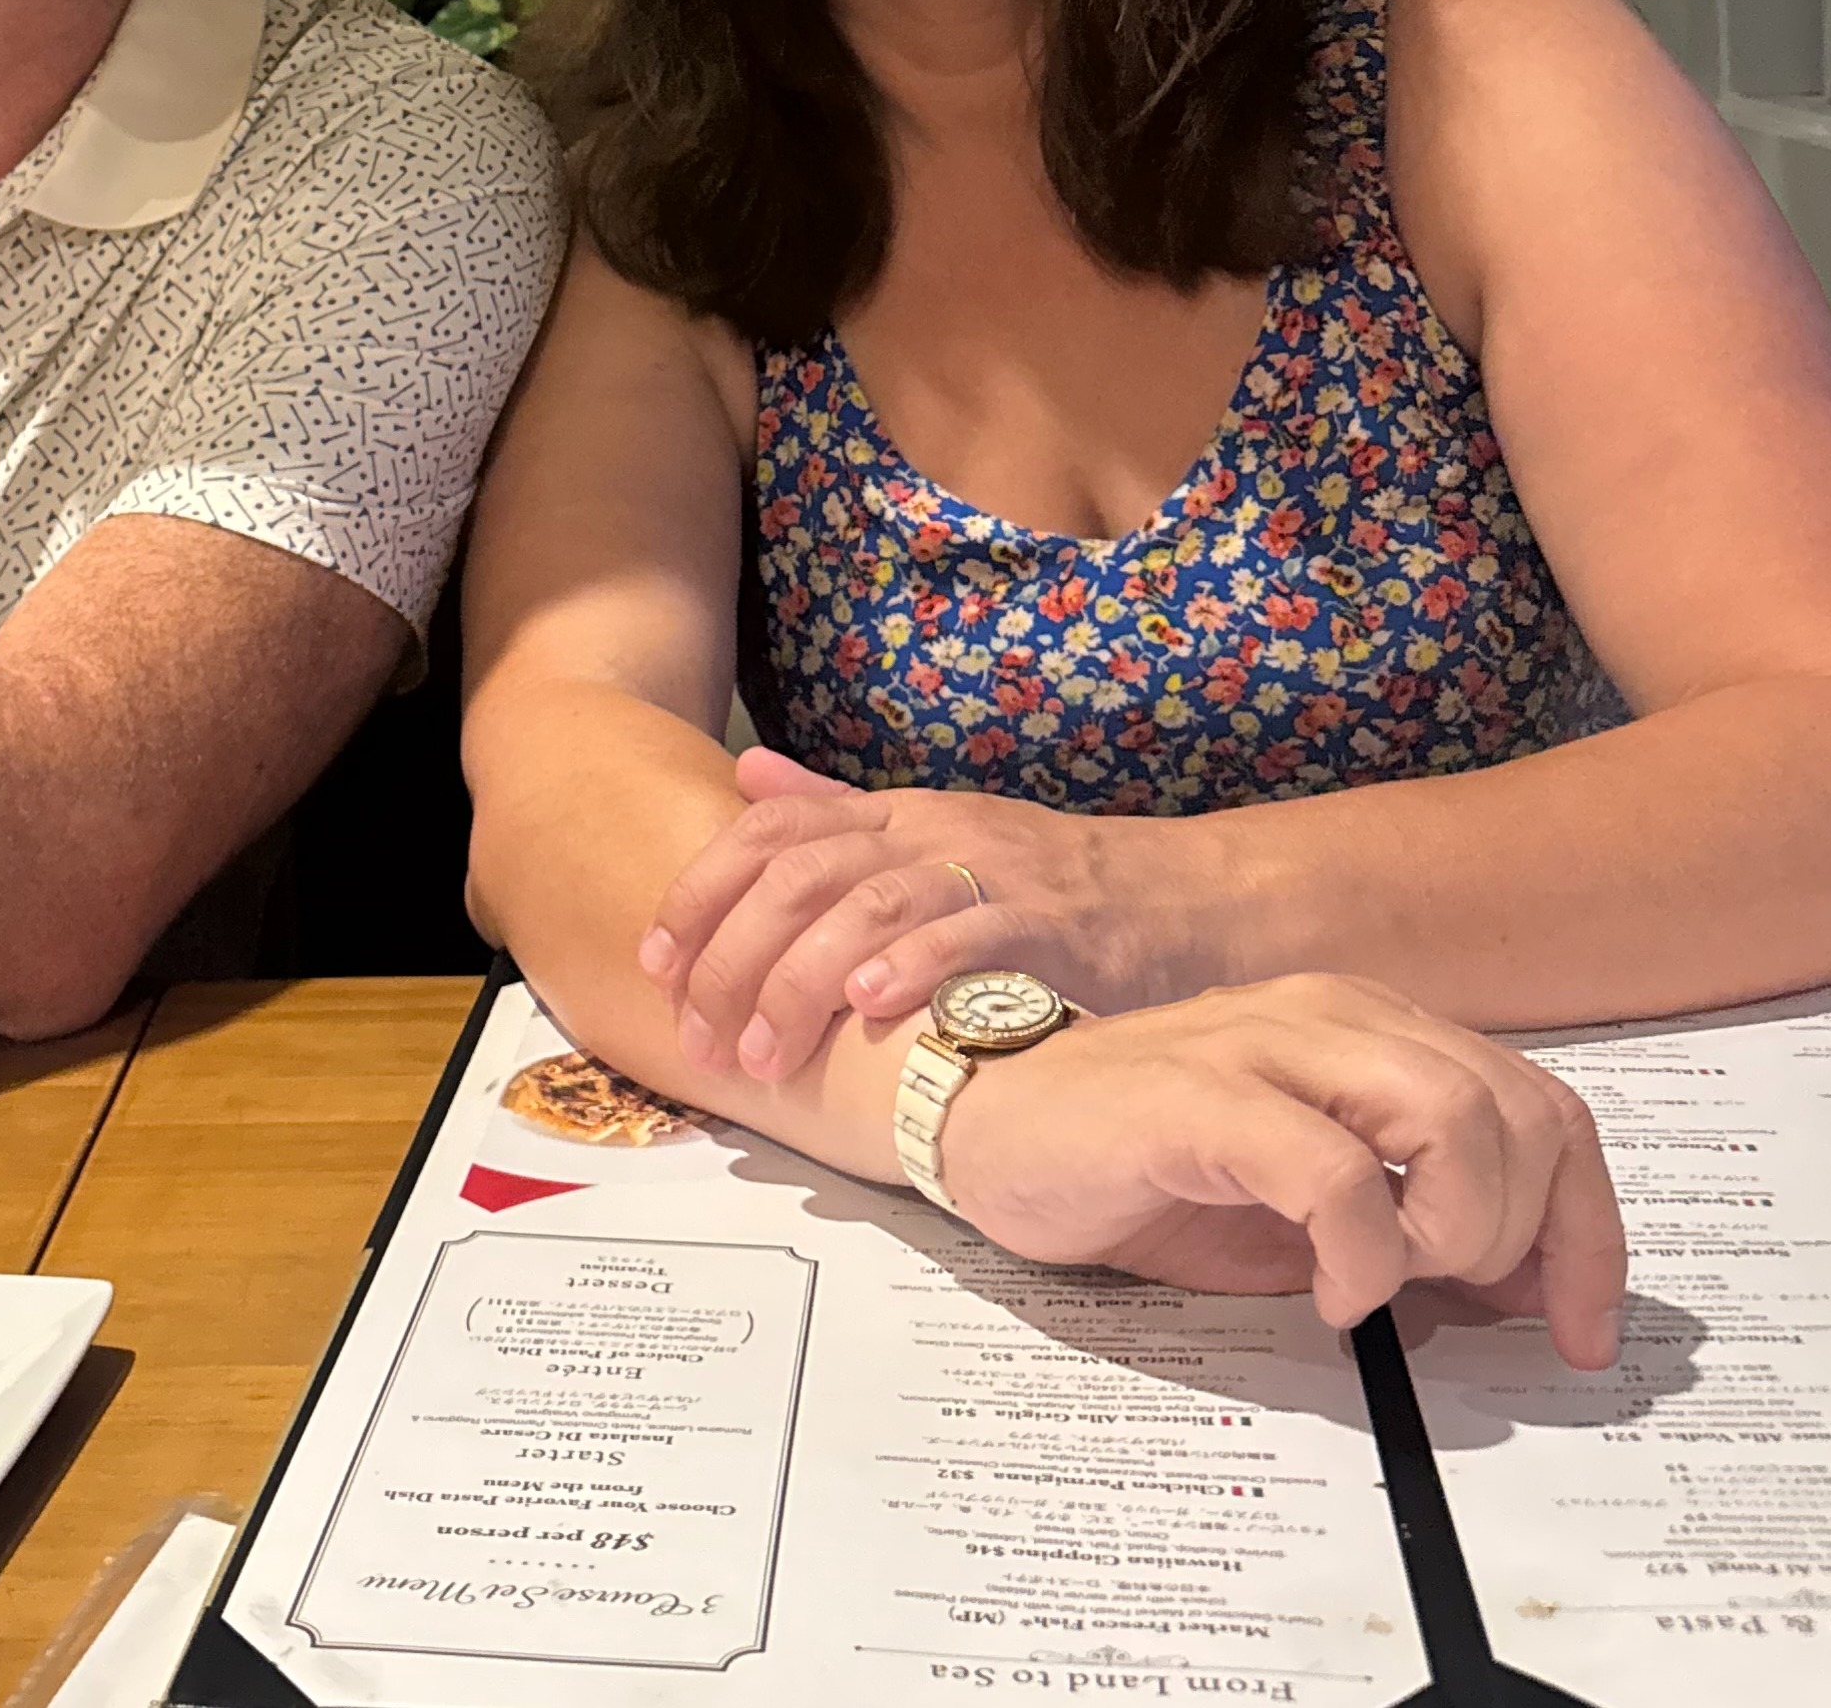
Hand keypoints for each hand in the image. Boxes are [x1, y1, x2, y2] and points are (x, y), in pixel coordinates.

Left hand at [640, 748, 1205, 1080]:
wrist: (1176, 901)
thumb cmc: (1041, 882)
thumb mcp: (933, 832)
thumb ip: (836, 813)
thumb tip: (745, 777)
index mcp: (894, 815)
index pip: (771, 832)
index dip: (701, 890)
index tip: (655, 961)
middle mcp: (931, 833)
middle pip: (802, 876)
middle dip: (734, 957)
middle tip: (704, 1037)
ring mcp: (989, 875)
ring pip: (870, 906)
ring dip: (801, 981)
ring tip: (764, 1053)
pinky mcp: (1045, 927)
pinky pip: (968, 936)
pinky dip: (911, 967)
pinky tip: (866, 1006)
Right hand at [938, 973, 1626, 1369]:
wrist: (988, 1126)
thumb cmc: (1142, 1170)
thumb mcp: (1306, 1214)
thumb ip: (1419, 1230)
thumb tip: (1535, 1289)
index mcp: (1368, 1030)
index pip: (1544, 1107)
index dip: (1590, 1228)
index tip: (1581, 1330)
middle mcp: (1332, 1015)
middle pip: (1522, 1110)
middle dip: (1533, 1235)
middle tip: (1467, 1305)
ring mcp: (1264, 1044)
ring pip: (1452, 1117)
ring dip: (1453, 1232)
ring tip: (1386, 1286)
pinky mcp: (1199, 1094)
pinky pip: (1335, 1172)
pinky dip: (1361, 1253)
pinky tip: (1327, 1292)